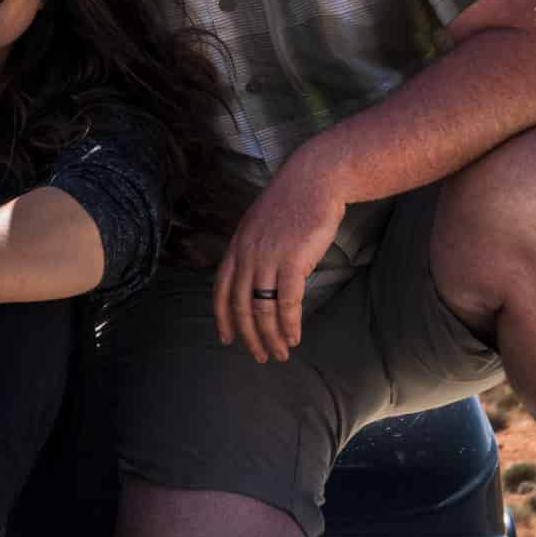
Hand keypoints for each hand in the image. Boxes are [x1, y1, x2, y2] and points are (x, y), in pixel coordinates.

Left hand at [213, 150, 345, 362]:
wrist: (314, 179)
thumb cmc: (293, 202)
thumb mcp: (260, 225)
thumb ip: (254, 250)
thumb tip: (258, 277)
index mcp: (236, 246)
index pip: (221, 290)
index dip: (222, 317)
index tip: (226, 339)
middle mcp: (246, 255)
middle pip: (240, 306)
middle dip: (248, 336)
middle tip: (259, 356)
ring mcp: (267, 258)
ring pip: (262, 309)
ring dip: (271, 336)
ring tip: (280, 353)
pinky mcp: (292, 261)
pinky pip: (287, 302)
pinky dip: (289, 324)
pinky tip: (294, 337)